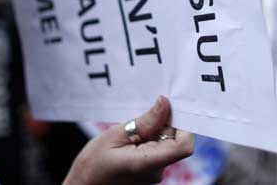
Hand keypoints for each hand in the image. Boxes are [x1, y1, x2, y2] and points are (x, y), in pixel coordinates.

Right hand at [63, 96, 193, 184]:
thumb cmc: (93, 165)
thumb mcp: (115, 136)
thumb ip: (144, 121)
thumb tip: (165, 103)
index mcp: (149, 163)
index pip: (183, 145)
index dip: (182, 125)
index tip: (167, 108)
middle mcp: (157, 171)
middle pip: (175, 140)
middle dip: (164, 123)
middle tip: (142, 114)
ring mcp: (154, 173)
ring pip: (166, 143)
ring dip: (154, 130)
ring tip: (131, 129)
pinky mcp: (150, 171)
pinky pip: (157, 149)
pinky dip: (148, 138)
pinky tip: (131, 137)